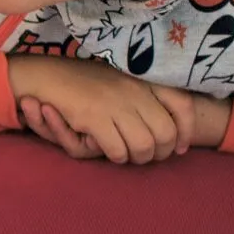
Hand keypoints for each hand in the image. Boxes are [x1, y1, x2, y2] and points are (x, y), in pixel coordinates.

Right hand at [8, 56, 198, 164]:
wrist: (46, 75)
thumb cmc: (83, 80)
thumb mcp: (120, 79)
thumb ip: (144, 93)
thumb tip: (169, 119)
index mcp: (142, 78)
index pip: (183, 104)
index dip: (187, 130)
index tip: (181, 147)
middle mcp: (133, 89)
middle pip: (166, 132)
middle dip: (162, 152)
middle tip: (151, 158)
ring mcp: (114, 102)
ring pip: (144, 145)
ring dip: (139, 158)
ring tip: (130, 157)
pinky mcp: (94, 116)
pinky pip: (118, 149)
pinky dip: (117, 157)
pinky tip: (111, 153)